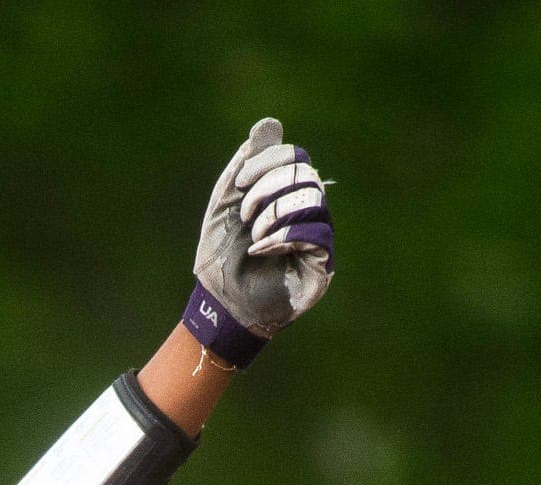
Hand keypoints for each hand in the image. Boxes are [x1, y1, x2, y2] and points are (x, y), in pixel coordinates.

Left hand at [185, 118, 333, 365]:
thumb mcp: (225, 206)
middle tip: (245, 214)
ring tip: (254, 235)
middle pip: (305, 173)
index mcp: (285, 194)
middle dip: (268, 188)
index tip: (240, 184)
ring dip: (274, 214)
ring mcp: (317, 234)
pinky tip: (262, 249)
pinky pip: (316, 232)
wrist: (218, 304)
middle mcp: (307, 210)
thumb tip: (269, 124)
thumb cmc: (220, 257)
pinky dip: (283, 235)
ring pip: (312, 199)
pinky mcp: (322, 261)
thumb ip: (244, 166)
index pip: (295, 157)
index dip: (269, 162)